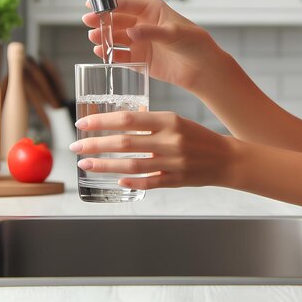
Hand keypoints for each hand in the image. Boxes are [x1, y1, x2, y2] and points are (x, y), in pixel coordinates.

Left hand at [70, 110, 238, 189]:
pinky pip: (149, 183)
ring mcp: (173, 162)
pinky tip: (116, 181)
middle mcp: (170, 140)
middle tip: (76, 145)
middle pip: (125, 142)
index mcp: (169, 120)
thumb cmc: (197, 136)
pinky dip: (130, 183)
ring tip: (86, 164)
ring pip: (132, 166)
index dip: (102, 121)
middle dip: (95, 144)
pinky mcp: (176, 180)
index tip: (83, 123)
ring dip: (105, 165)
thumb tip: (118, 124)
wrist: (225, 158)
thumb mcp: (176, 121)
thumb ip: (150, 123)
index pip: (128, 118)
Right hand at [83, 0, 221, 91]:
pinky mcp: (141, 59)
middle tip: (88, 22)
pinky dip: (110, 55)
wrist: (204, 69)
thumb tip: (131, 32)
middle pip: (117, 20)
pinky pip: (121, 56)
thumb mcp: (174, 33)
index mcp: (153, 10)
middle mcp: (145, 25)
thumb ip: (151, 32)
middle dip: (102, 20)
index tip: (93, 4)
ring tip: (94, 39)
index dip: (109, 3)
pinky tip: (101, 53)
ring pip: (117, 38)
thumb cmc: (195, 44)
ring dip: (104, 37)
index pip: (127, 4)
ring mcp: (142, 42)